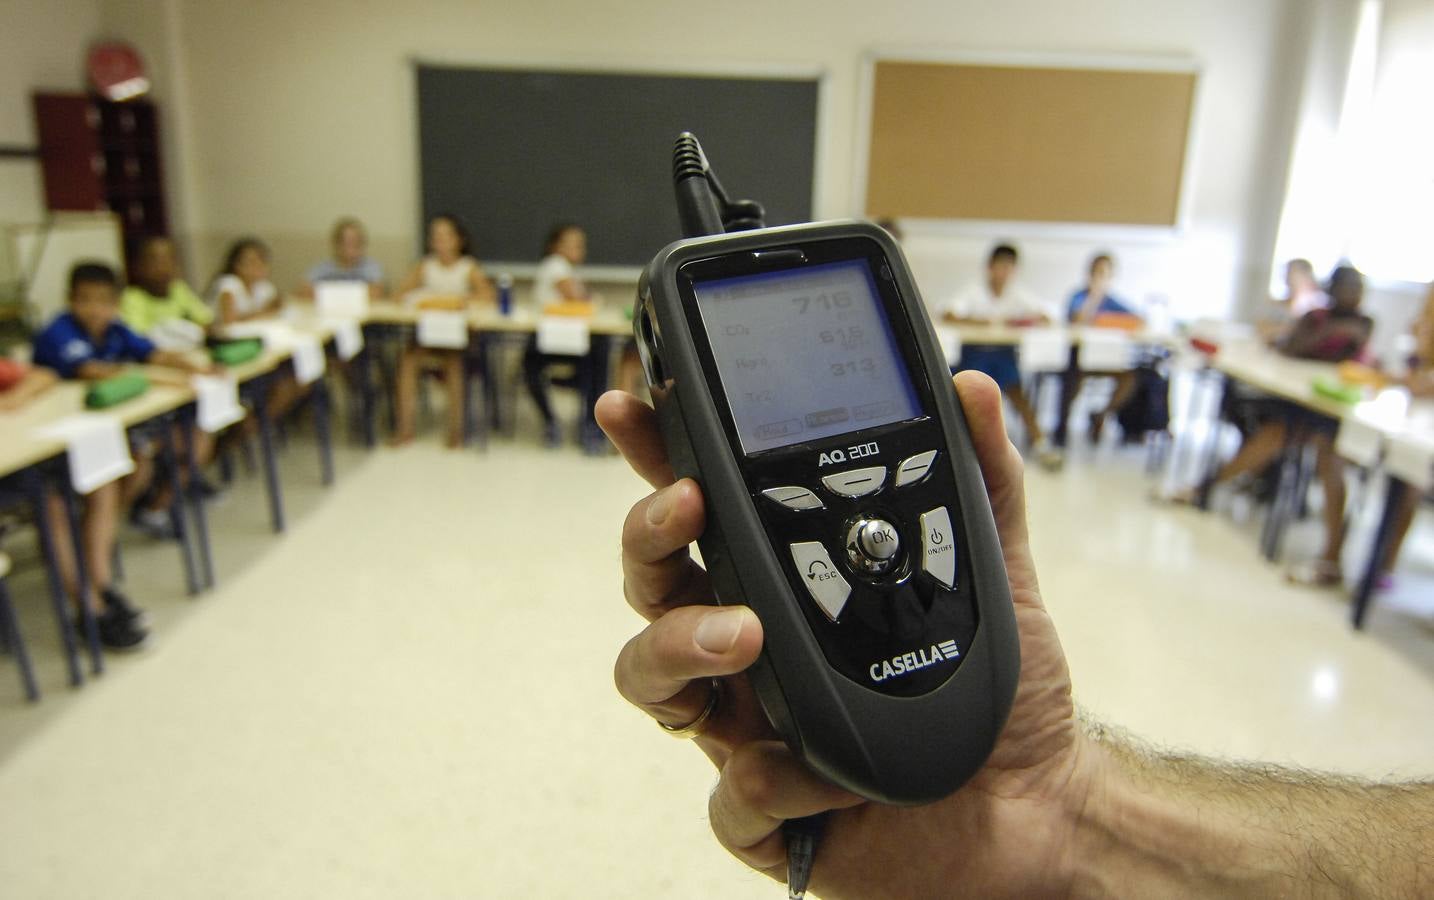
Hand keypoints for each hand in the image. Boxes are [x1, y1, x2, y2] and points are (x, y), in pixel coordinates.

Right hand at [596, 373, 1095, 898]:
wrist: (1038, 812)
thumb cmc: (1003, 697)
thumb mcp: (1000, 572)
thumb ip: (982, 480)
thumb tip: (971, 387)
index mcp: (791, 585)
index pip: (710, 509)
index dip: (657, 455)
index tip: (630, 405)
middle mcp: (756, 649)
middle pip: (656, 581)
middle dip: (648, 536)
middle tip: (686, 507)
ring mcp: (752, 728)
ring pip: (652, 679)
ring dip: (679, 645)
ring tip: (745, 639)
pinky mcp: (767, 813)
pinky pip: (729, 798)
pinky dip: (765, 782)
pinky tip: (821, 775)